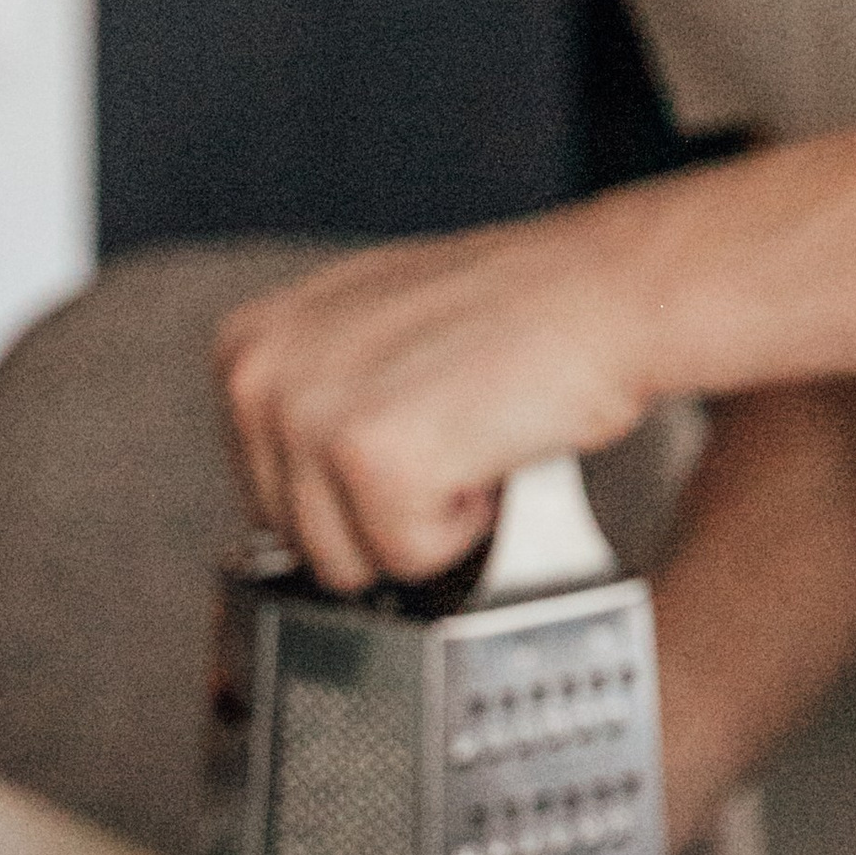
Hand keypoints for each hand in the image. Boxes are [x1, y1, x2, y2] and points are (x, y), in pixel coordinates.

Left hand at [211, 208, 658, 591]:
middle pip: (298, 539)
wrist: (609, 292)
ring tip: (464, 438)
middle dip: (381, 511)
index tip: (409, 426)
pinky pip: (409, 559)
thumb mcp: (364, 335)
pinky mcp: (370, 457)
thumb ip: (308, 404)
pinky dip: (467, 529)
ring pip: (347, 561)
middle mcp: (257, 377)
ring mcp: (307, 415)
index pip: (266, 500)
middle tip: (446, 431)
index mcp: (246, 351)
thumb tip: (283, 500)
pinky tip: (487, 452)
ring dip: (423, 522)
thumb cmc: (506, 320)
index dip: (351, 490)